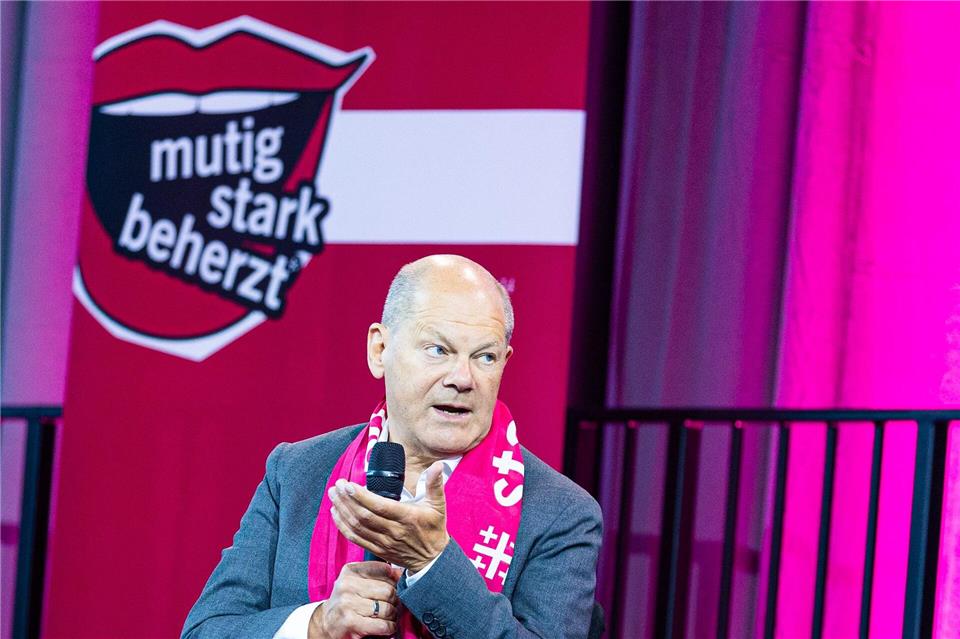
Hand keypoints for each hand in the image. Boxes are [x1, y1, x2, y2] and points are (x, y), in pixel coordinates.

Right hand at [308, 561, 400, 638]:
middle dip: (394, 601)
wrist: (326, 623)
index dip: (393, 581)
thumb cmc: (348, 602)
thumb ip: (379, 575)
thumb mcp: (359, 583)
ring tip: (387, 617)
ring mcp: (347, 603)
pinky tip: (385, 627)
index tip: (392, 589)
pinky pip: (382, 625)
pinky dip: (389, 628)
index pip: (384, 570)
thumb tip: (400, 572)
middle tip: (392, 607)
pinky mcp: (350, 622)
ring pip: (387, 608)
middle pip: (388, 590)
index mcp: (351, 571)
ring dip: (392, 616)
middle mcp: (347, 584)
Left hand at [329, 462, 449, 572]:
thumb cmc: (434, 529)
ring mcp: (383, 542)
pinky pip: (356, 539)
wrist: (432, 560)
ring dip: (342, 510)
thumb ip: (435, 484)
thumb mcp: (439, 505)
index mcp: (407, 517)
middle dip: (347, 500)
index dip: (361, 496)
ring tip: (333, 495)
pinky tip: (336, 513)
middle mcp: (393, 531)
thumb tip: (438, 464)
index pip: (379, 506)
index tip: (348, 484)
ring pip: (357, 527)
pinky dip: (343, 526)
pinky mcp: (377, 550)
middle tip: (337, 485)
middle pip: (363, 516)